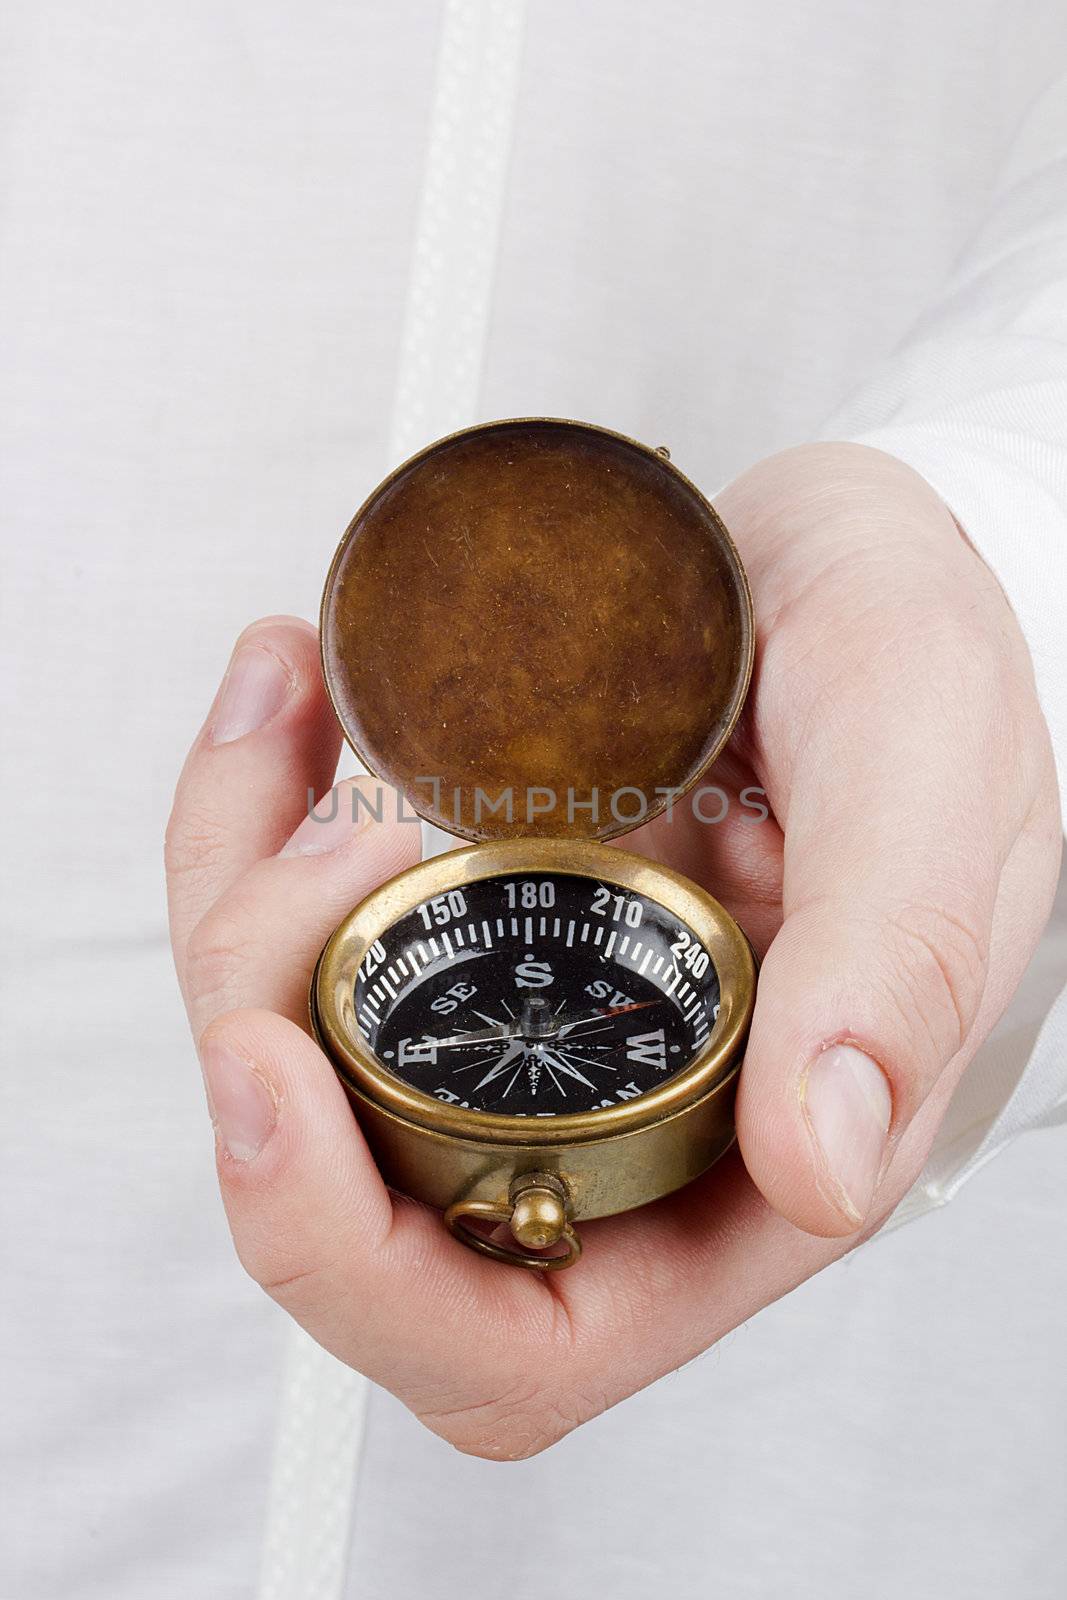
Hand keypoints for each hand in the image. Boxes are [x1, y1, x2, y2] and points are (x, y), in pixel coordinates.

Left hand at [165, 444, 1060, 1457]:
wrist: (858, 555)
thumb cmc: (926, 661)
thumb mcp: (932, 770)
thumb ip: (896, 965)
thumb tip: (819, 1171)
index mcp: (748, 1155)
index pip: (519, 1332)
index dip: (357, 1262)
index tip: (274, 1070)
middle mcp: (619, 1111)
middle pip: (361, 1204)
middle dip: (268, 1051)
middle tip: (300, 862)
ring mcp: (529, 1010)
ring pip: (305, 1056)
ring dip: (241, 913)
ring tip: (291, 729)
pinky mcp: (473, 905)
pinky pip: (305, 917)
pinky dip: (250, 809)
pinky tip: (286, 688)